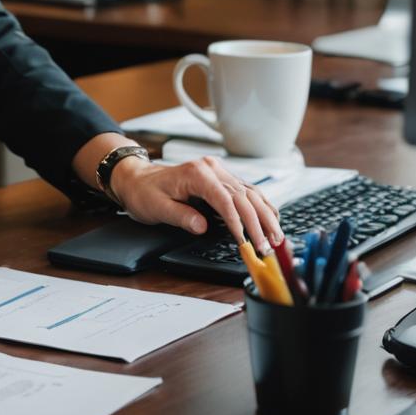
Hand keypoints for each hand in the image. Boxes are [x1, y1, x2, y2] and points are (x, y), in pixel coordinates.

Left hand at [109, 154, 282, 253]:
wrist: (138, 179)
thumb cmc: (145, 192)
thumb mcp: (156, 207)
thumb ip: (180, 216)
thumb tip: (201, 226)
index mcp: (196, 174)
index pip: (226, 199)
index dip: (239, 222)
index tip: (247, 242)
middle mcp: (211, 169)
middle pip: (244, 196)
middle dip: (259, 222)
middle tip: (270, 245)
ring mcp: (218, 171)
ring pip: (250, 192)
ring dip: (266, 215)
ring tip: (277, 236)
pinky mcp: (221, 177)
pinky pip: (246, 191)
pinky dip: (261, 205)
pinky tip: (271, 218)